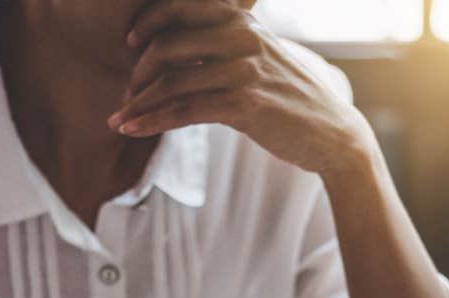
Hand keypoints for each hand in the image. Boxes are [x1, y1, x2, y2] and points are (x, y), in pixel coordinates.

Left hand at [107, 0, 375, 176]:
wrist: (331, 133)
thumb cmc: (287, 99)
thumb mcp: (260, 58)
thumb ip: (226, 46)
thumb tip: (184, 47)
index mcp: (242, 21)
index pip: (183, 5)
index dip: (148, 20)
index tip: (129, 43)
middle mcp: (242, 37)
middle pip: (168, 43)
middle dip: (137, 72)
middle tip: (125, 94)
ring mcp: (244, 70)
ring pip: (172, 81)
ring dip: (138, 104)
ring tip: (117, 119)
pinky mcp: (244, 105)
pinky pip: (184, 111)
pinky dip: (152, 122)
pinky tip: (132, 130)